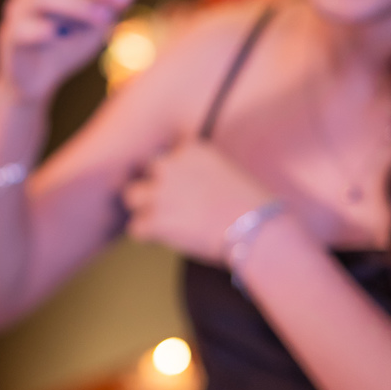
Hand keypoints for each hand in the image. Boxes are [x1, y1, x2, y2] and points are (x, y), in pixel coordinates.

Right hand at [0, 0, 137, 102]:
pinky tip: (61, 34)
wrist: (37, 78)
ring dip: (80, 5)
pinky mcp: (9, 35)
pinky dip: (42, 29)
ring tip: (105, 20)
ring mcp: (18, 8)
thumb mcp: (98, 22)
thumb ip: (112, 5)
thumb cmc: (70, 42)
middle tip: (124, 1)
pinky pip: (22, 27)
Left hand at [122, 140, 272, 265]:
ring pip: (131, 196)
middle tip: (168, 203)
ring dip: (143, 208)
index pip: (166, 153)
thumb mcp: (227, 171)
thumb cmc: (252, 205)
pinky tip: (161, 239)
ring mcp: (161, 193)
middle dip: (153, 185)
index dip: (172, 171)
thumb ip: (200, 170)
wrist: (258, 229)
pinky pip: (135, 228)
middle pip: (144, 170)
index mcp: (191, 149)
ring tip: (161, 221)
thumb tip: (187, 184)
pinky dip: (146, 236)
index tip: (183, 186)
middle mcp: (171, 166)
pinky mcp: (156, 221)